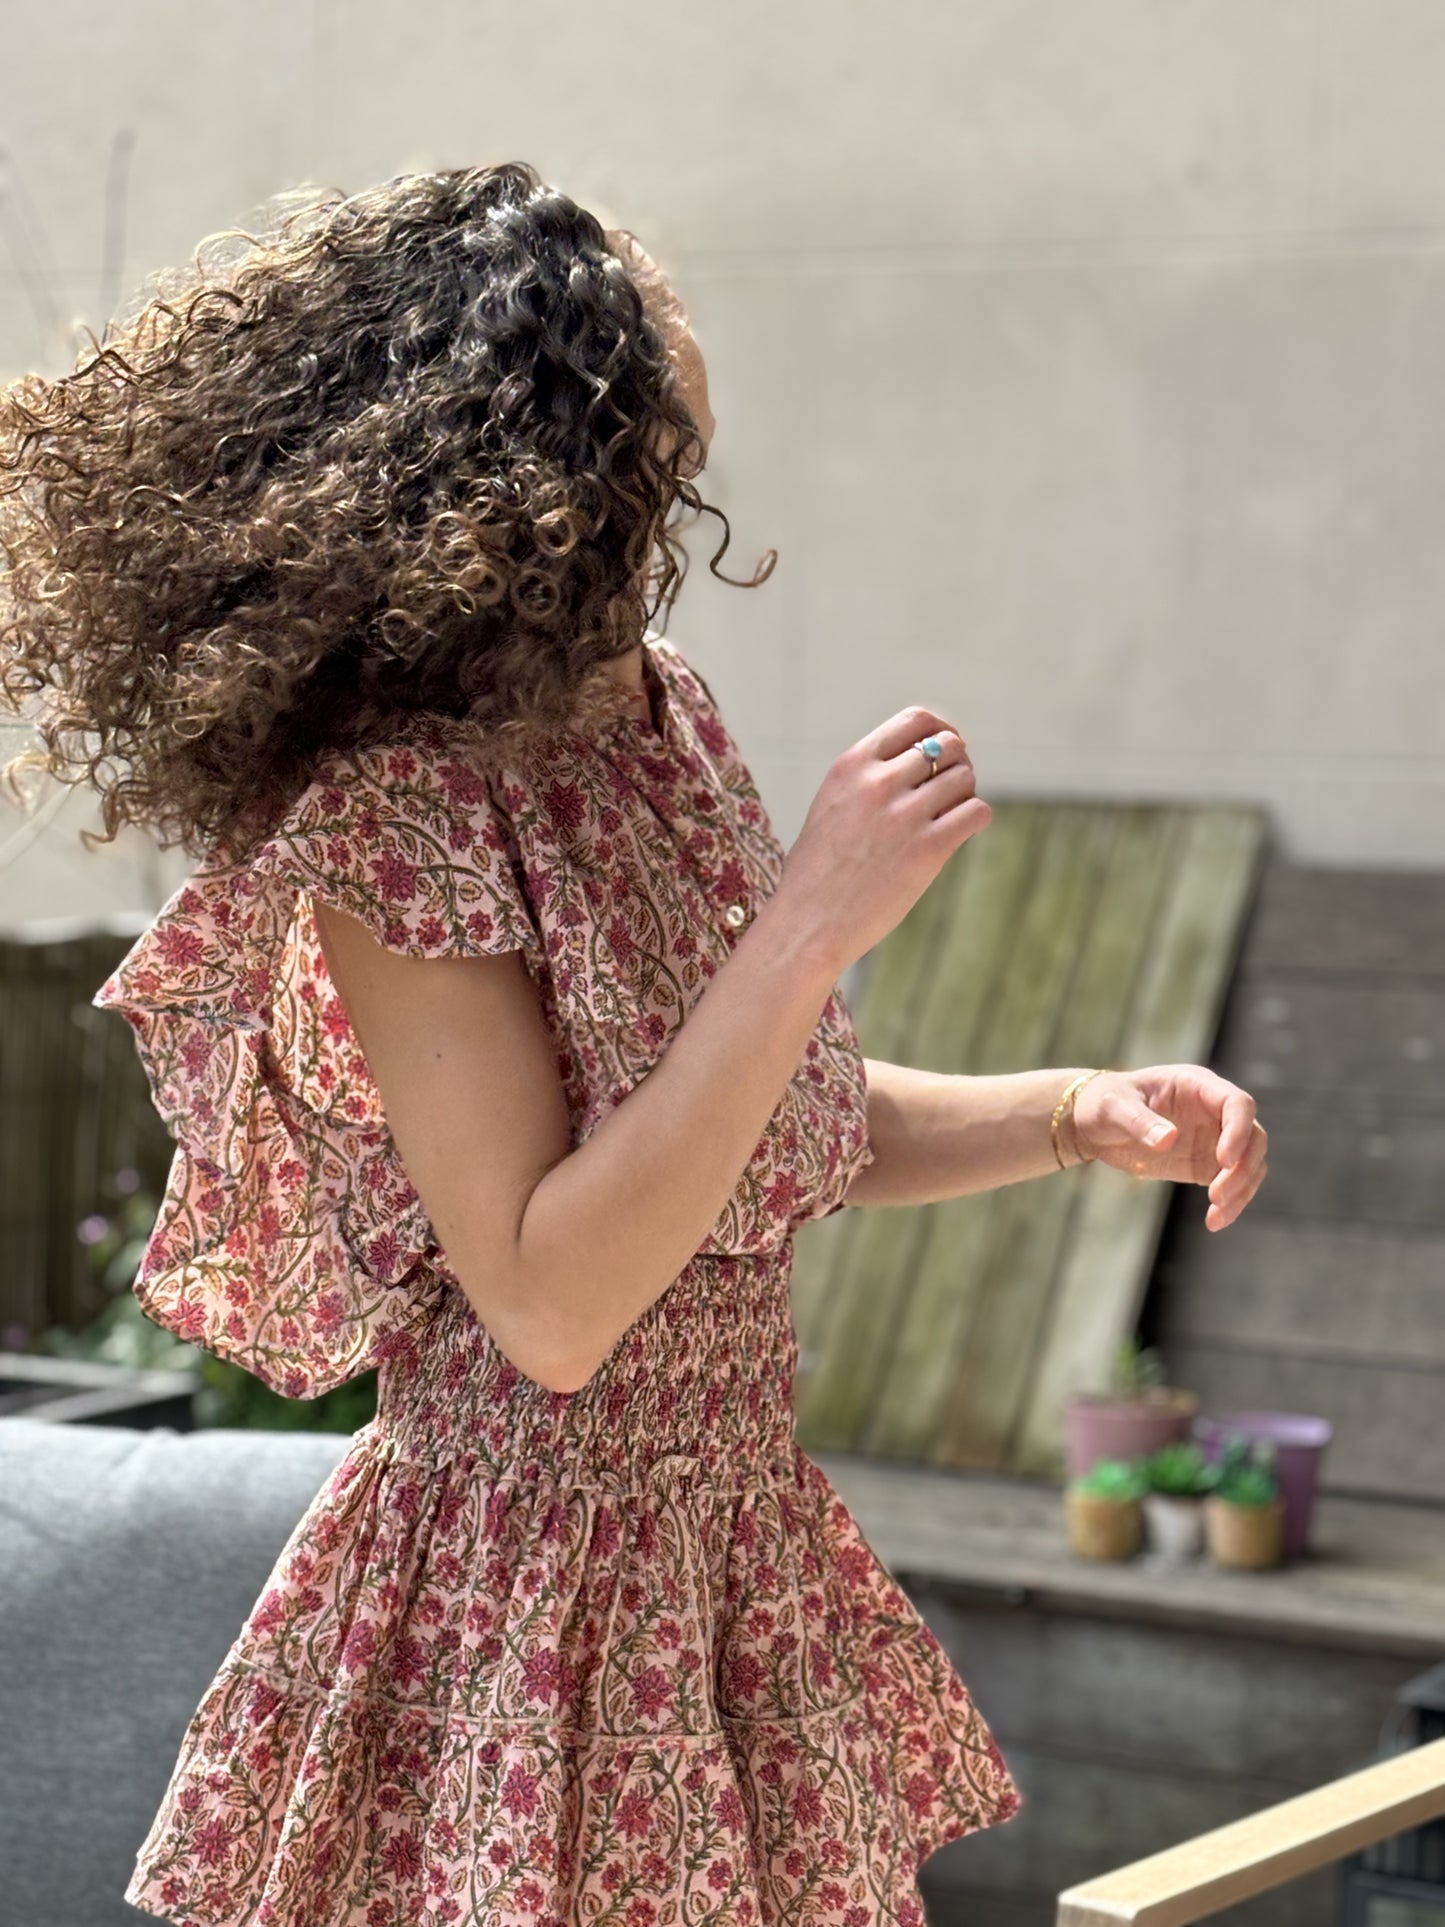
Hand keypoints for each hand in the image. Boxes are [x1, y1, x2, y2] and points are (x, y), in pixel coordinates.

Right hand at [776, 705, 990, 975]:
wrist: (808, 923)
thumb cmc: (817, 872)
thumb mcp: (831, 805)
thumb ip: (868, 779)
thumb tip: (920, 761)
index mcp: (852, 765)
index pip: (915, 720)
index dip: (940, 731)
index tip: (943, 753)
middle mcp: (878, 783)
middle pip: (948, 745)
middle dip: (957, 764)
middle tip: (949, 790)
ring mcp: (904, 815)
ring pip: (965, 778)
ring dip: (964, 794)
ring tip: (948, 817)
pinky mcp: (927, 849)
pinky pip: (977, 812)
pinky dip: (976, 819)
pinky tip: (959, 833)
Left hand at [1070, 1065, 1267, 1232]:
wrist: (1095, 1124)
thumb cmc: (1105, 1103)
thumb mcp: (1115, 1108)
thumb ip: (1140, 1121)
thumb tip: (1168, 1138)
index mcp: (1196, 1085)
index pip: (1237, 1104)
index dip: (1238, 1131)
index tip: (1223, 1161)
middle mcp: (1213, 1110)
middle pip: (1253, 1137)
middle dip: (1243, 1168)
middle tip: (1216, 1195)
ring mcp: (1214, 1138)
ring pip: (1250, 1163)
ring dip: (1242, 1190)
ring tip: (1216, 1216)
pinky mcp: (1207, 1164)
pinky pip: (1233, 1183)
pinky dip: (1232, 1203)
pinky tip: (1214, 1221)